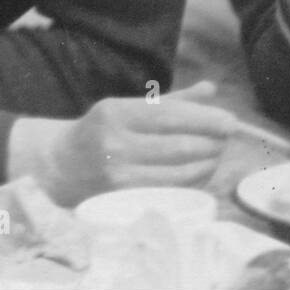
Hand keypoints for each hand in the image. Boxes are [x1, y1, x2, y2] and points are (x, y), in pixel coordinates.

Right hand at [8, 81, 236, 205]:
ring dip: (207, 164)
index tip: (230, 121)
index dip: (205, 120)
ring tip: (218, 155)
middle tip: (228, 139)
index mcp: (116, 113)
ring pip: (178, 173)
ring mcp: (118, 175)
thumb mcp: (127, 108)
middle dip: (212, 143)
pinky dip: (192, 182)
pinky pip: (169, 191)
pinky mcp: (123, 200)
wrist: (59, 166)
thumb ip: (170, 101)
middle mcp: (115, 144)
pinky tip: (202, 173)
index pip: (170, 116)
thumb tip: (210, 89)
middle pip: (179, 146)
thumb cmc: (101, 132)